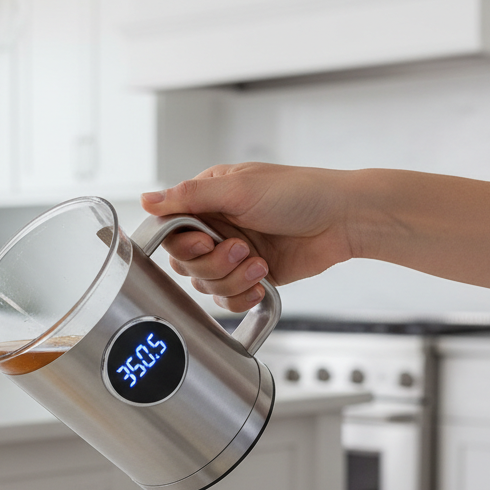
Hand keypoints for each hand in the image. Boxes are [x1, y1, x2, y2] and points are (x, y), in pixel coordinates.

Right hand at [141, 163, 359, 312]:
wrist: (342, 220)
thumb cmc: (299, 193)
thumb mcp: (238, 189)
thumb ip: (189, 197)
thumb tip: (146, 199)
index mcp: (208, 200)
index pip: (171, 230)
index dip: (182, 244)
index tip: (202, 242)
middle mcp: (216, 227)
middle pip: (185, 263)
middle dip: (212, 263)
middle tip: (240, 248)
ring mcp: (233, 254)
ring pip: (206, 284)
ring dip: (232, 278)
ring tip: (258, 262)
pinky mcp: (250, 276)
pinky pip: (227, 300)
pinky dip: (242, 296)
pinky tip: (261, 281)